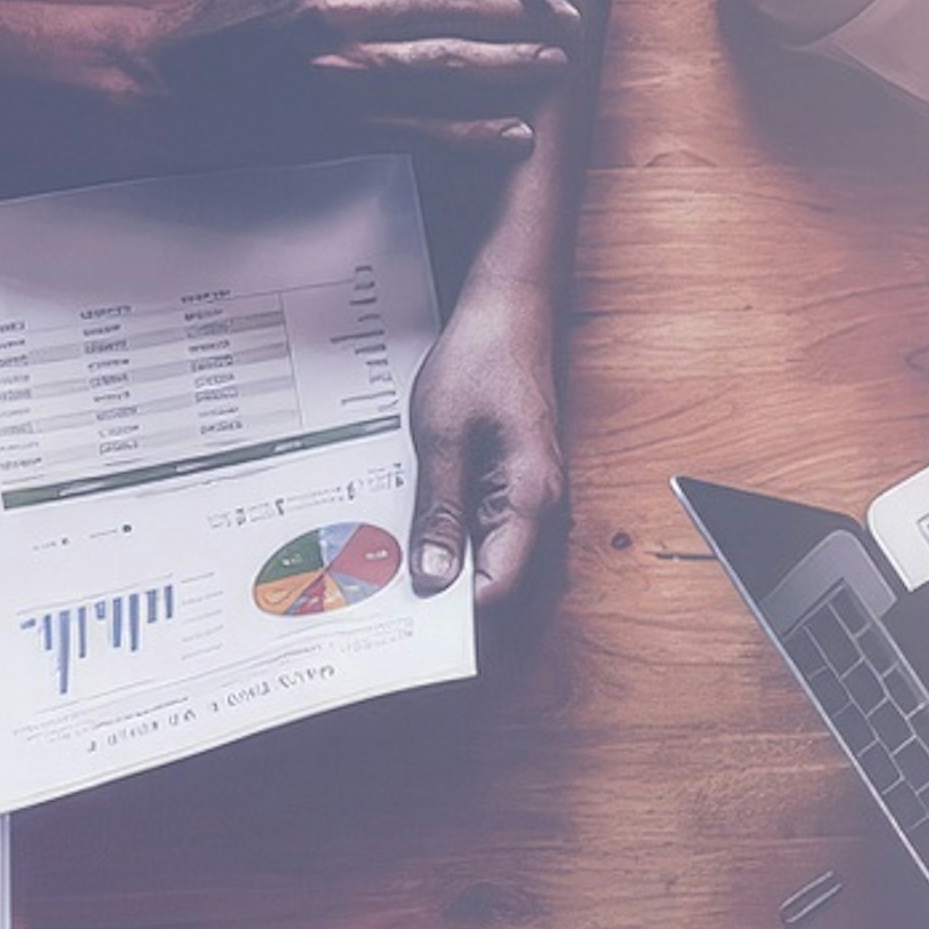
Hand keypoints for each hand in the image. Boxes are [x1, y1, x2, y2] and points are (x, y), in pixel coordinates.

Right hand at [147, 0, 582, 160]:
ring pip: (458, 60)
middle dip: (529, 8)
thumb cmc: (233, 19)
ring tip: (552, 63)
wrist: (169, 78)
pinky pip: (430, 129)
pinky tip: (515, 131)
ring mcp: (346, 67)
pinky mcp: (342, 123)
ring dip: (518, 63)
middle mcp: (346, 3)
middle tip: (564, 16)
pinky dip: (481, 131)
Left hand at [408, 283, 563, 605]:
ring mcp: (529, 501)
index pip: (497, 587)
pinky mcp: (514, 489)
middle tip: (387, 595)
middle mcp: (541, 509)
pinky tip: (416, 527)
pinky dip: (450, 535)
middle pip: (495, 581)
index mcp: (531, 499)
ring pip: (489, 560)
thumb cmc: (482, 359)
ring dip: (445, 563)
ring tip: (394, 561)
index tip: (405, 617)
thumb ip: (440, 512)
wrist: (509, 311)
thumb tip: (433, 577)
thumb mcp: (443, 436)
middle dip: (444, 593)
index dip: (452, 611)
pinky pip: (484, 531)